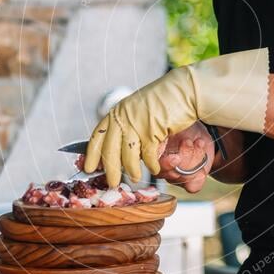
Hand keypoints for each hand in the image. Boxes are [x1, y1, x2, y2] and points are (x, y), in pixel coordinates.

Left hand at [84, 49, 267, 186]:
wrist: (184, 91)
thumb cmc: (164, 101)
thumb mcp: (138, 109)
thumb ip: (127, 124)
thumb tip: (118, 148)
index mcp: (118, 111)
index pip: (98, 135)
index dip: (91, 154)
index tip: (88, 167)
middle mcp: (124, 117)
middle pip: (110, 150)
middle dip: (109, 170)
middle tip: (111, 183)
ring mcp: (137, 124)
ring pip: (128, 156)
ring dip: (132, 171)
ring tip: (134, 178)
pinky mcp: (152, 131)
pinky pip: (148, 155)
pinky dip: (152, 165)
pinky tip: (154, 168)